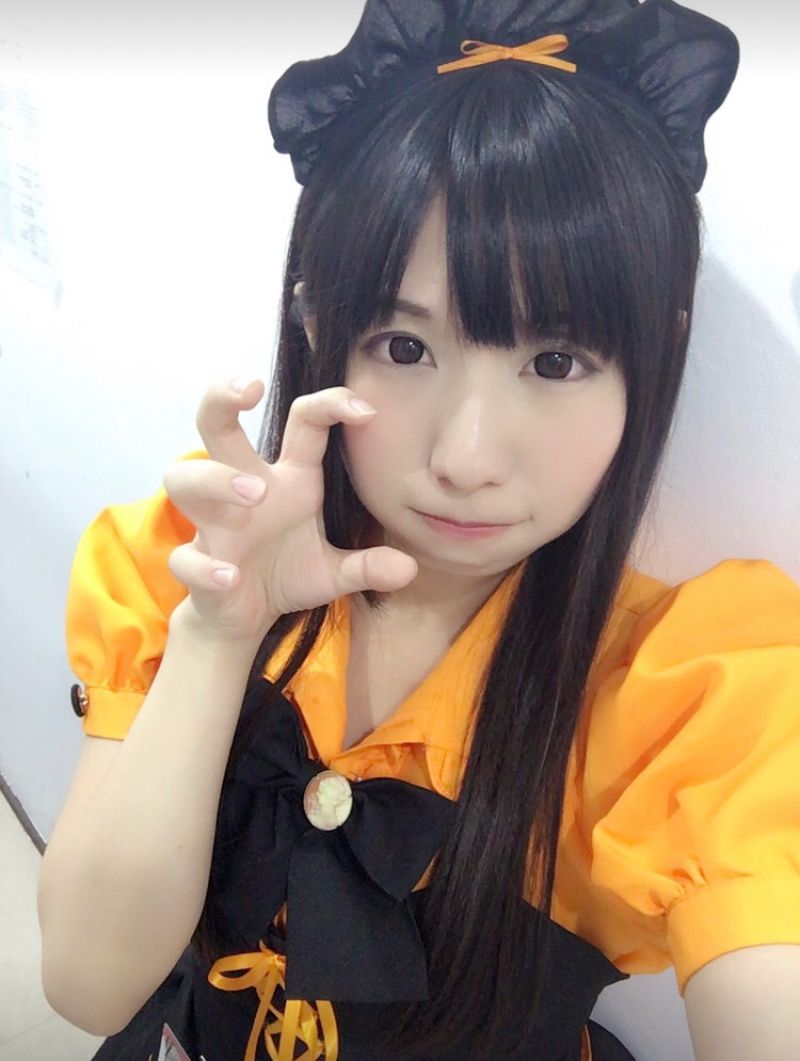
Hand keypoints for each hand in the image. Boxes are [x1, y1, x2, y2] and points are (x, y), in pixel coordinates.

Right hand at [164, 378, 417, 643]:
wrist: (244, 616)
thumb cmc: (287, 574)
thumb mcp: (335, 572)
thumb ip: (367, 566)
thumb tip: (408, 567)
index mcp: (288, 479)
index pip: (303, 423)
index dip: (330, 404)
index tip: (365, 408)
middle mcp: (245, 488)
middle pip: (216, 426)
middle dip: (222, 398)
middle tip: (249, 387)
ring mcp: (214, 524)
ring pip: (185, 480)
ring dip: (217, 479)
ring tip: (256, 492)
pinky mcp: (197, 564)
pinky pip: (187, 558)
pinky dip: (206, 565)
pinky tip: (231, 576)